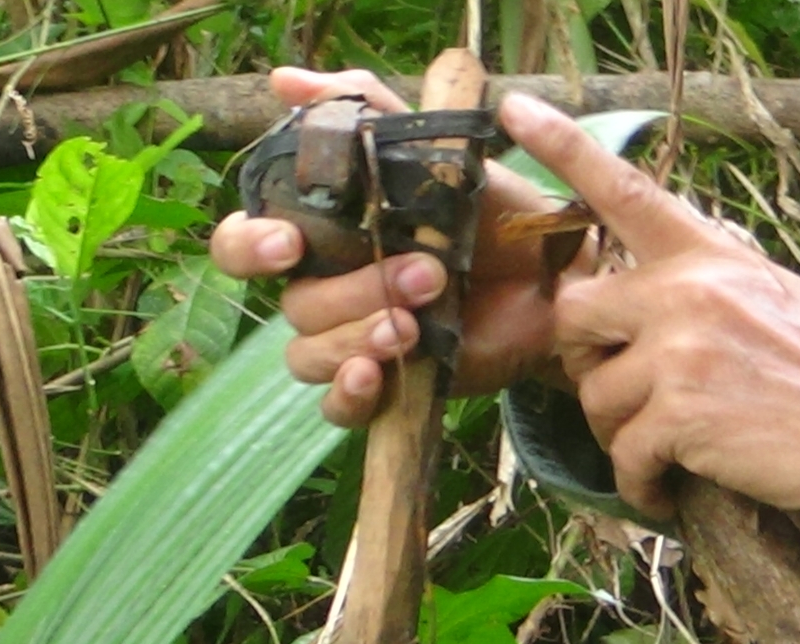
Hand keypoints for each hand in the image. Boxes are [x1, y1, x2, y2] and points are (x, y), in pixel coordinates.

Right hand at [211, 68, 579, 425]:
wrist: (553, 274)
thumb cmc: (488, 210)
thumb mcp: (432, 148)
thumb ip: (365, 112)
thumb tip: (285, 80)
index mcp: (321, 235)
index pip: (245, 244)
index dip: (250, 247)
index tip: (289, 243)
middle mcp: (324, 289)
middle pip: (292, 305)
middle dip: (347, 292)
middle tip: (420, 275)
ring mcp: (351, 341)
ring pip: (308, 355)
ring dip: (355, 337)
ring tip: (413, 324)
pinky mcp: (385, 386)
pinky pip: (337, 407)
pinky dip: (348, 395)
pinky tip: (377, 375)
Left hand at [498, 93, 799, 554]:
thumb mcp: (773, 294)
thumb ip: (706, 278)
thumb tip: (651, 277)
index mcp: (709, 255)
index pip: (627, 191)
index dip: (564, 148)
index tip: (513, 111)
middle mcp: (687, 290)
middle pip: (573, 314)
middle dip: (581, 360)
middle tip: (616, 389)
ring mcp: (681, 350)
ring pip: (593, 395)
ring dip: (618, 433)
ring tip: (663, 450)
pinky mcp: (681, 414)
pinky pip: (623, 455)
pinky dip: (639, 484)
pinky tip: (665, 490)